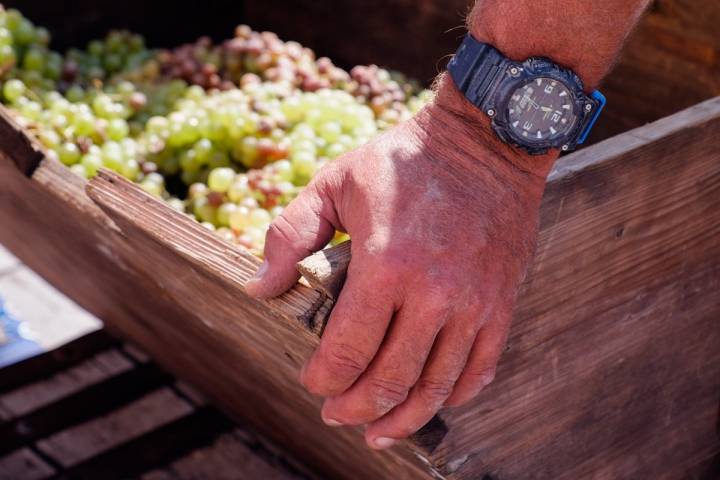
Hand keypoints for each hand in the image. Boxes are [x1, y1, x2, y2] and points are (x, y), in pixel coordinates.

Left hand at [245, 74, 556, 448]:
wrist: (483, 143)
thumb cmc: (403, 161)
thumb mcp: (334, 183)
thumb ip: (290, 235)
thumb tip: (261, 289)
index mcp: (386, 265)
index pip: (347, 351)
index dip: (323, 378)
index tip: (312, 381)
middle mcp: (435, 294)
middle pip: (390, 380)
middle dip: (355, 407)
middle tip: (336, 413)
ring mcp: (475, 304)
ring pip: (436, 387)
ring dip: (402, 419)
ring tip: (378, 432)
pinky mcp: (502, 303)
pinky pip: (479, 370)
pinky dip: (451, 396)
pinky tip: (428, 402)